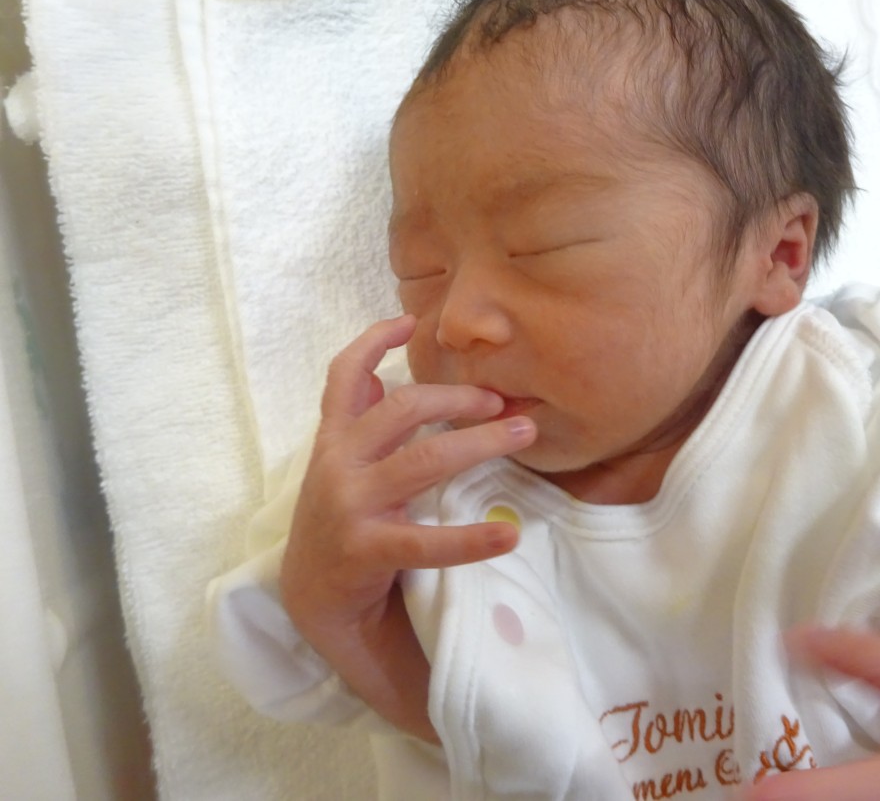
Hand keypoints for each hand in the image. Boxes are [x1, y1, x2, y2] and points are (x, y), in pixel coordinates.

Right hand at [279, 315, 536, 740]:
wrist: (313, 600)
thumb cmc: (341, 525)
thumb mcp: (342, 468)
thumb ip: (359, 426)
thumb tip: (385, 380)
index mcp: (333, 441)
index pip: (343, 377)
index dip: (371, 343)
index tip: (408, 321)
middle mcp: (336, 465)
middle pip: (402, 410)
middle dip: (457, 398)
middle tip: (501, 401)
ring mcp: (349, 506)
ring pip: (423, 460)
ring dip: (478, 442)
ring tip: (523, 434)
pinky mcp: (366, 550)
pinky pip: (428, 541)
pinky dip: (472, 537)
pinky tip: (508, 534)